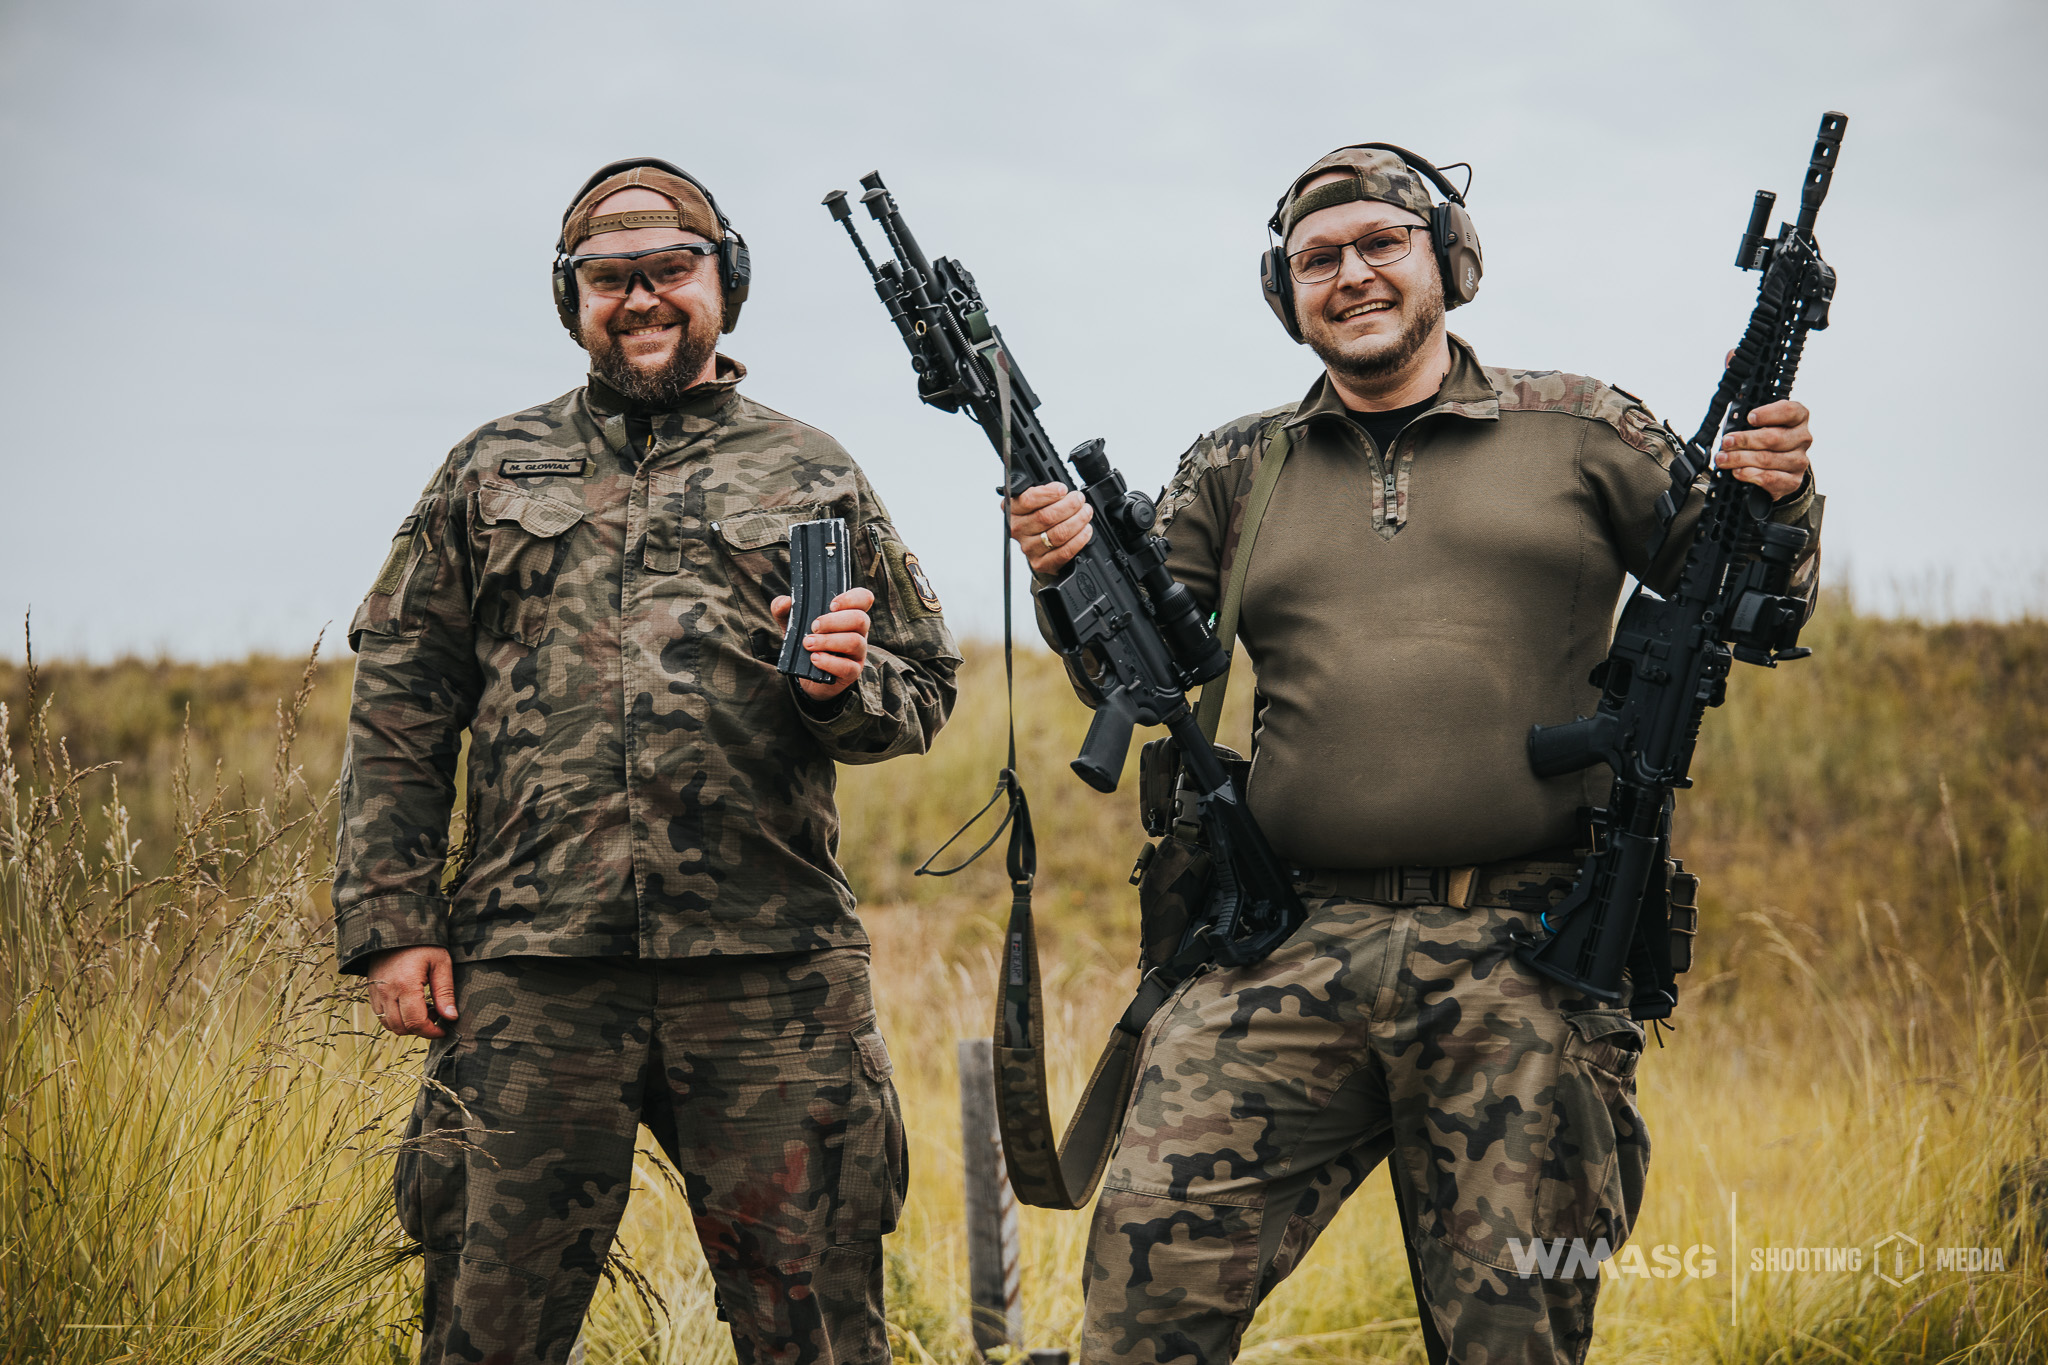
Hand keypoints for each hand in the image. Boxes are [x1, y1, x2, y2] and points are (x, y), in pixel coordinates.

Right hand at [365, 945, 456, 1038]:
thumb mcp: (440, 963)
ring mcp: (375, 991)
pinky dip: (395, 1017)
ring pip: (389, 1024)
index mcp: (405, 985)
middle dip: (420, 1029)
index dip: (431, 1032)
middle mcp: (386, 991)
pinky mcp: (371, 990)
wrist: (396, 927)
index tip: (443, 1030)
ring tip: (423, 1008)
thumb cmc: (423, 943)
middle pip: (401, 1028)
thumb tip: (451, 1018)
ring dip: (407, 1024)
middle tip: (435, 1015)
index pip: (416, 1023)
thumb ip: (445, 992)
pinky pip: (381, 1014)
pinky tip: (409, 1004)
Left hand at [770, 587, 872, 700]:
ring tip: (808, 643)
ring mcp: (857, 653)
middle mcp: (858, 632)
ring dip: (829, 641)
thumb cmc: (807, 642)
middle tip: (814, 626)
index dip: (852, 598)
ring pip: (855, 642)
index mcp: (849, 615)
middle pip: (861, 619)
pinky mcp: (852, 672)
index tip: (831, 605)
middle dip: (834, 621)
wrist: (806, 673)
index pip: (864, 599)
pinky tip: (814, 658)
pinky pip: (848, 667)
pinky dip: (829, 662)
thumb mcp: (793, 624)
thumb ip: (785, 610)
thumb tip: (785, 602)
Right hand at [1005, 482, 1092, 573]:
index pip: (1028, 500)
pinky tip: (1086, 530)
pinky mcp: (1041, 563)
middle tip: (1079, 499)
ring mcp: (1029, 548)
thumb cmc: (1040, 517)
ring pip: (1058, 534)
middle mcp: (1018, 530)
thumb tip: (1061, 490)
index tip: (1063, 489)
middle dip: (1068, 505)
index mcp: (1013, 510)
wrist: (1038, 546)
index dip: (1048, 494)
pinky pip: (1064, 551)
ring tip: (1086, 512)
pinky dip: (1079, 539)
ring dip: (1077, 520)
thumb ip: (1045, 492)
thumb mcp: (1037, 500)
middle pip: (1046, 517)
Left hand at [1718, 351, 1812, 499]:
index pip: (1791, 411)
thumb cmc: (1764, 433)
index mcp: (1797, 416)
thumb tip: (1732, 355)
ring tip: (1722, 459)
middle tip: (1725, 442)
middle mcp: (1802, 437)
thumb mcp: (1753, 408)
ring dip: (1742, 459)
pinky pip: (1772, 479)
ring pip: (1770, 460)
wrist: (1777, 467)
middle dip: (1745, 440)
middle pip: (1774, 438)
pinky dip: (1751, 476)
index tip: (1749, 417)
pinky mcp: (1791, 481)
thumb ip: (1742, 382)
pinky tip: (1738, 472)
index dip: (1770, 413)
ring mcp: (1799, 460)